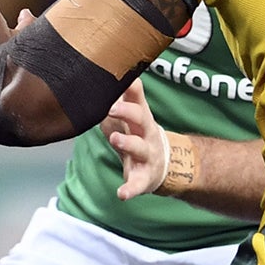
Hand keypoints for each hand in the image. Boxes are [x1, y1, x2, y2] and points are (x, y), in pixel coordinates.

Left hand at [103, 80, 169, 198]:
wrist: (161, 164)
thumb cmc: (138, 133)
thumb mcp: (132, 114)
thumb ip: (122, 95)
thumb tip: (103, 69)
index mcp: (141, 117)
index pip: (138, 99)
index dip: (130, 91)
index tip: (120, 80)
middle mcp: (146, 134)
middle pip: (141, 118)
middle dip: (128, 112)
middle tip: (112, 107)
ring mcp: (147, 156)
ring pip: (139, 148)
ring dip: (127, 143)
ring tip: (114, 139)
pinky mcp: (144, 178)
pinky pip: (137, 184)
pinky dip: (130, 189)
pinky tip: (121, 194)